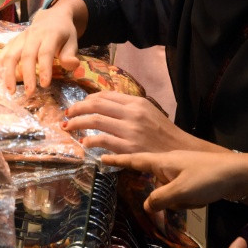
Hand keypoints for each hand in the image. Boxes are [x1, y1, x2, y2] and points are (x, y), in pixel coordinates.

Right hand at [0, 0, 81, 92]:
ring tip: (10, 90)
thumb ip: (70, 54)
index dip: (44, 68)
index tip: (45, 85)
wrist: (52, 17)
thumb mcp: (73, 41)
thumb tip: (72, 65)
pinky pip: (4, 52)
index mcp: (50, 35)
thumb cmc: (64, 33)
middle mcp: (33, 35)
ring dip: (9, 73)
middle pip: (26, 55)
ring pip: (11, 54)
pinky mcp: (14, 40)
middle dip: (27, 75)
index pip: (45, 52)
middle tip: (29, 93)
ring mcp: (21, 37)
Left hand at [64, 91, 213, 153]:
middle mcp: (132, 113)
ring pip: (95, 121)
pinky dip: (90, 140)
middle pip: (95, 105)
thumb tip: (102, 103)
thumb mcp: (148, 112)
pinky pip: (103, 141)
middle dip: (76, 108)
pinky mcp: (129, 147)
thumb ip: (128, 106)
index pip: (104, 95)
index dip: (87, 99)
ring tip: (68, 127)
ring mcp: (130, 130)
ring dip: (77, 123)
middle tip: (66, 114)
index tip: (78, 105)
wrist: (181, 151)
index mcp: (136, 102)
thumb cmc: (163, 133)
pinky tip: (84, 143)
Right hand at [101, 150, 243, 212]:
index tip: (101, 157)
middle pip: (156, 183)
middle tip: (183, 199)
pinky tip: (202, 198)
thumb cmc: (206, 178)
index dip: (117, 161)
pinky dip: (190, 198)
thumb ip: (159, 199)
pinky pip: (182, 191)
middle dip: (167, 196)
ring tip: (197, 198)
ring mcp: (181, 168)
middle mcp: (168, 162)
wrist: (238, 172)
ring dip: (181, 199)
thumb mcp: (179, 192)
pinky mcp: (193, 175)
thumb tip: (146, 206)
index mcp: (161, 161)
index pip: (133, 160)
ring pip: (170, 190)